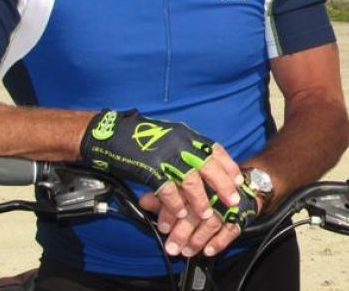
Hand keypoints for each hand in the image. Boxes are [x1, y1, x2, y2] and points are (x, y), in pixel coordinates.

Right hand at [80, 109, 243, 220]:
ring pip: (191, 181)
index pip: (215, 150)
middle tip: (233, 200)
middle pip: (208, 166)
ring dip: (200, 200)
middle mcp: (180, 144)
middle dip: (223, 185)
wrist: (110, 134)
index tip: (238, 179)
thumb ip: (187, 148)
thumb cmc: (141, 138)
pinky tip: (181, 214)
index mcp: (186, 136)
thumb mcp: (170, 137)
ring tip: (207, 213)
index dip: (228, 166)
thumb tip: (206, 164)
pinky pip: (168, 190)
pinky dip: (176, 204)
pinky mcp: (149, 169)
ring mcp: (165, 156)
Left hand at [140, 179, 257, 257]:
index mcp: (200, 172)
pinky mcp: (242, 212)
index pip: (185, 192)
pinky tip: (208, 250)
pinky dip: (220, 241)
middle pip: (198, 210)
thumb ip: (163, 191)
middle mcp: (216, 185)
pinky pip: (232, 229)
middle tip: (172, 246)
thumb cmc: (206, 179)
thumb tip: (144, 201)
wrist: (242, 178)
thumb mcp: (181, 180)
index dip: (172, 212)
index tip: (163, 228)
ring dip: (199, 238)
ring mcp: (231, 200)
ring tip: (187, 251)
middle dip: (184, 231)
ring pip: (213, 221)